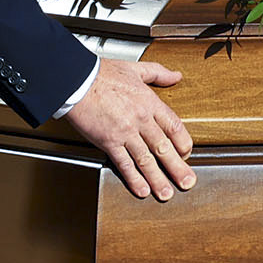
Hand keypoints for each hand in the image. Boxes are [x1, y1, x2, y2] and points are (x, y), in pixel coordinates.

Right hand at [61, 59, 195, 200]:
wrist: (75, 80)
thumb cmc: (100, 74)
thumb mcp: (135, 69)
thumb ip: (158, 73)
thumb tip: (176, 75)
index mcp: (149, 102)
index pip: (174, 127)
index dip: (183, 143)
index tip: (186, 154)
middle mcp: (140, 119)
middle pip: (164, 148)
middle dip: (177, 168)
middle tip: (187, 182)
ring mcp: (125, 133)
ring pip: (146, 160)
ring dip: (158, 179)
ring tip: (167, 193)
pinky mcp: (108, 142)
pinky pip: (124, 163)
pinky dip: (133, 179)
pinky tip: (142, 190)